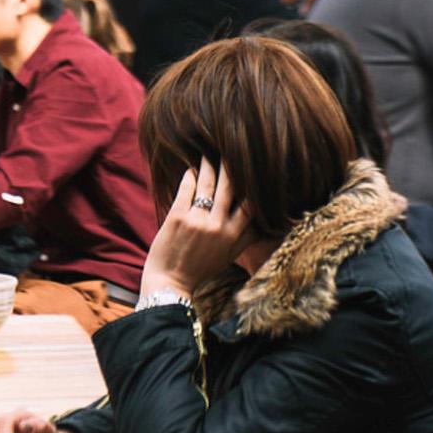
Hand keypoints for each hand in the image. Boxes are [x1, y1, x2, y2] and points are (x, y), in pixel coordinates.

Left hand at [140, 159, 250, 301]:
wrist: (169, 282)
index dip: (253, 185)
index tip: (252, 170)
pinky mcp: (177, 216)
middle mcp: (217, 227)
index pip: (250, 205)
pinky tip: (191, 168)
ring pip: (208, 183)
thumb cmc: (199, 269)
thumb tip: (264, 225)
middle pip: (230, 188)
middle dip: (231, 167)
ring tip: (208, 152)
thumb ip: (244, 239)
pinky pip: (187, 188)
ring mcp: (197, 221)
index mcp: (232, 237)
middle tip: (231, 150)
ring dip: (209, 165)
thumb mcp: (228, 257)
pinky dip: (190, 175)